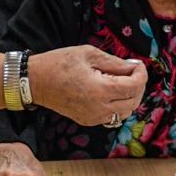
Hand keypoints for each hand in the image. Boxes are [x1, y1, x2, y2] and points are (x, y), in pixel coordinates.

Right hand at [29, 45, 147, 126]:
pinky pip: (112, 116)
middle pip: (134, 101)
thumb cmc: (59, 63)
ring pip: (125, 111)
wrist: (34, 81)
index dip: (141, 74)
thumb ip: (115, 62)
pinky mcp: (88, 121)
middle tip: (131, 71)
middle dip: (138, 85)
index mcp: (100, 90)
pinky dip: (118, 105)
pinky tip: (110, 91)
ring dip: (130, 96)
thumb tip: (133, 67)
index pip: (135, 86)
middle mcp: (99, 108)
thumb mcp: (89, 54)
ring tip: (121, 80)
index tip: (137, 64)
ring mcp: (93, 117)